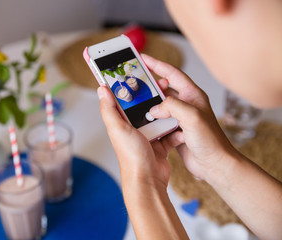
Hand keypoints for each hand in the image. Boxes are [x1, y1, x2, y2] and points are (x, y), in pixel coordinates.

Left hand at [97, 84, 182, 188]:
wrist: (148, 180)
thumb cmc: (131, 156)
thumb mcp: (118, 129)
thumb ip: (109, 109)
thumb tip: (101, 89)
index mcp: (121, 123)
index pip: (122, 99)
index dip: (127, 86)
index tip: (135, 72)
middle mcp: (133, 128)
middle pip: (143, 106)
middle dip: (152, 95)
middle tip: (161, 83)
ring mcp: (147, 136)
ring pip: (158, 117)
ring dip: (165, 110)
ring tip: (172, 98)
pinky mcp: (160, 143)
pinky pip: (169, 130)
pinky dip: (174, 127)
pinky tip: (178, 121)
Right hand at [143, 54, 236, 181]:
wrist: (214, 165)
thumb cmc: (210, 140)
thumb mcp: (191, 117)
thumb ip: (171, 106)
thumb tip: (154, 108)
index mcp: (192, 95)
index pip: (172, 73)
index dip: (157, 64)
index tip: (142, 59)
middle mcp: (186, 104)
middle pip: (164, 89)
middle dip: (150, 86)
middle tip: (135, 83)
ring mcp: (180, 118)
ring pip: (160, 106)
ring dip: (150, 106)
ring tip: (136, 103)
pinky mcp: (175, 130)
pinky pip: (160, 121)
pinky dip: (152, 121)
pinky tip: (145, 123)